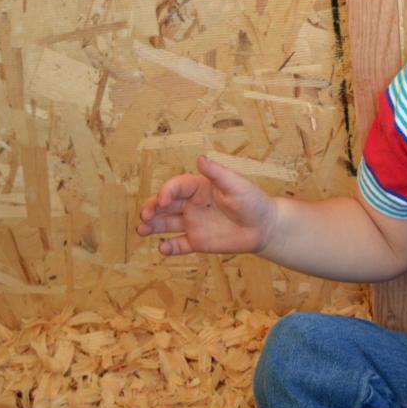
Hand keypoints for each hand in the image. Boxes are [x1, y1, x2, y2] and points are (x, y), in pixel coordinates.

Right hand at [136, 155, 275, 256]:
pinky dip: (169, 247)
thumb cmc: (253, 202)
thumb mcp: (237, 185)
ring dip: (153, 226)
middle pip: (165, 205)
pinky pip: (179, 244)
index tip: (163, 200)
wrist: (265, 227)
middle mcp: (192, 204)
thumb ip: (218, 174)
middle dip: (152, 208)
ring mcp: (193, 223)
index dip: (167, 192)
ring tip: (141, 230)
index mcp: (199, 187)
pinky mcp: (197, 241)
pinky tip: (163, 249)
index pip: (177, 187)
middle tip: (144, 216)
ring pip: (166, 224)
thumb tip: (201, 158)